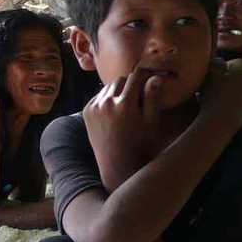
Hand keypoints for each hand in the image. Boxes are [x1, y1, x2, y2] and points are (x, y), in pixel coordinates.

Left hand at [82, 68, 158, 188]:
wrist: (117, 165)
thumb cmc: (141, 145)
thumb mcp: (152, 122)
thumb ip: (153, 98)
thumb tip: (154, 77)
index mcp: (125, 104)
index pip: (136, 77)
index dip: (145, 75)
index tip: (150, 78)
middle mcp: (107, 103)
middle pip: (121, 80)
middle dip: (131, 83)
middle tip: (140, 91)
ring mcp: (94, 107)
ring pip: (108, 87)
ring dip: (118, 90)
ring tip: (128, 101)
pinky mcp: (86, 112)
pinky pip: (99, 96)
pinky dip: (107, 98)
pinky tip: (116, 109)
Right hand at [198, 57, 241, 128]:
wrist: (220, 122)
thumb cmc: (214, 94)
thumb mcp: (210, 74)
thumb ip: (215, 63)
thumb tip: (220, 60)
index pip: (238, 62)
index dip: (226, 64)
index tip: (214, 72)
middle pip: (239, 77)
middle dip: (227, 78)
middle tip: (212, 84)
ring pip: (239, 90)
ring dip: (229, 91)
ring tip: (214, 97)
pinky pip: (239, 102)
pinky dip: (230, 102)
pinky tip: (219, 107)